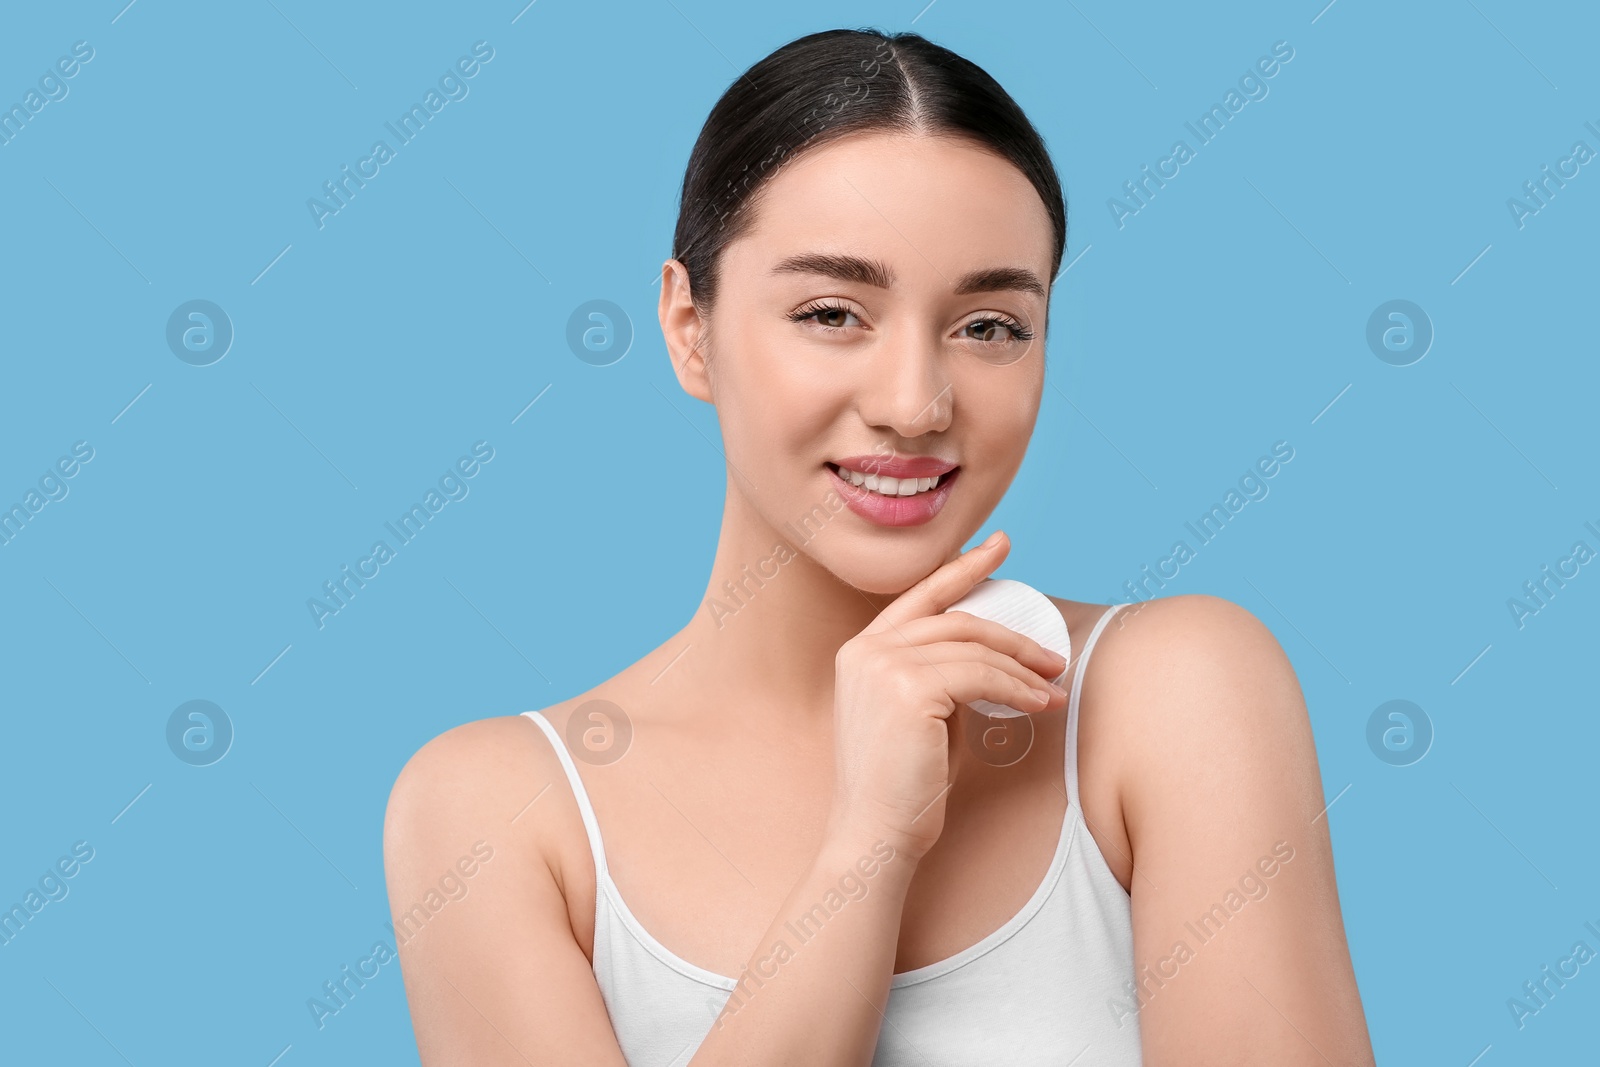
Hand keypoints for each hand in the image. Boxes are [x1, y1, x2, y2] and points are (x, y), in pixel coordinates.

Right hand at [827, 531, 1070, 861]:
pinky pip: (981, 676)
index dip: (963, 567)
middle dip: (1012, 633)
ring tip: (1053, 688)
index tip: (998, 546)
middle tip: (1053, 653)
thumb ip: (941, 677)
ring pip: (974, 648)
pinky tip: (1040, 704)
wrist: (875, 835)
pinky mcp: (908, 688)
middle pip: (956, 619)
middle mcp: (866, 650)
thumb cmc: (902, 787)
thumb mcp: (919, 716)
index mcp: (861, 651)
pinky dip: (1019, 688)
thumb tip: (995, 657)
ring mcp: (882, 665)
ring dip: (1023, 668)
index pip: (920, 597)